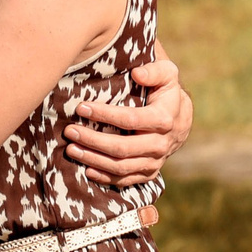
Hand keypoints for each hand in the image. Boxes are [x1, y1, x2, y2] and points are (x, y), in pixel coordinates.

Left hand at [65, 52, 193, 187]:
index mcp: (163, 119)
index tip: (81, 107)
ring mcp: (154, 162)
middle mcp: (160, 144)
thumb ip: (155, 70)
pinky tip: (86, 169)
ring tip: (71, 149)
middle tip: (70, 131)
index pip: (130, 119)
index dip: (104, 114)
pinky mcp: (148, 173)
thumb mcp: (167, 74)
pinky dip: (105, 177)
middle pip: (122, 148)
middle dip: (93, 140)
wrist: (180, 120)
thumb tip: (137, 73)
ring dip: (94, 159)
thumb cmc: (166, 91)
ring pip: (121, 167)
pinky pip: (125, 180)